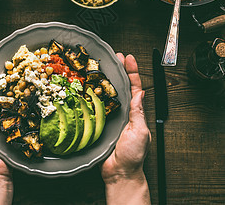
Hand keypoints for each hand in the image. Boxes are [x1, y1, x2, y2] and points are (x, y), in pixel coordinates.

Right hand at [101, 54, 150, 204]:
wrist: (118, 172)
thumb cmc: (132, 155)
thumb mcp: (140, 131)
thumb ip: (139, 113)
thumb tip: (140, 93)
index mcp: (135, 112)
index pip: (135, 87)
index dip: (132, 72)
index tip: (129, 59)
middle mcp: (123, 111)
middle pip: (121, 87)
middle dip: (119, 70)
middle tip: (114, 57)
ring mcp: (110, 116)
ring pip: (108, 94)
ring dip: (106, 79)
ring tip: (102, 66)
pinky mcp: (99, 122)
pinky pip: (96, 106)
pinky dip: (93, 95)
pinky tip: (88, 87)